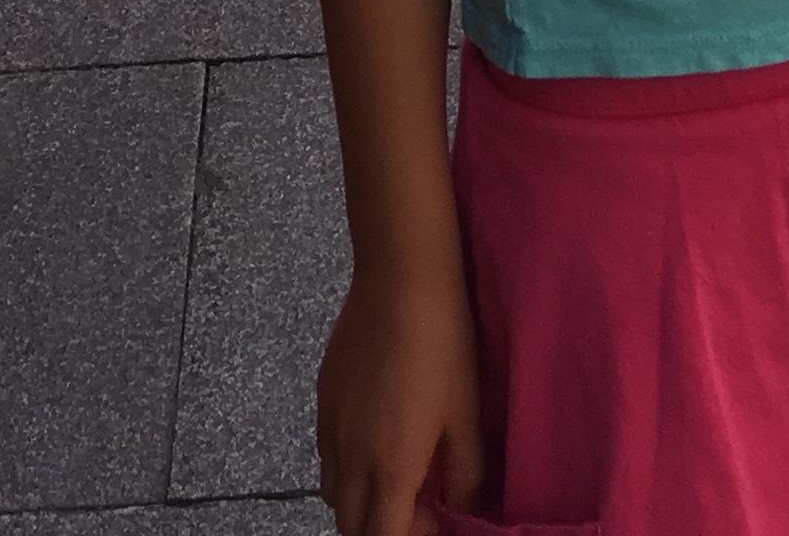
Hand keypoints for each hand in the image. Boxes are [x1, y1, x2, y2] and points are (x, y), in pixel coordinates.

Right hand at [318, 262, 484, 535]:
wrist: (400, 277)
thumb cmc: (443, 345)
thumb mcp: (467, 412)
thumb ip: (465, 471)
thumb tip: (459, 503)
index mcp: (389, 467)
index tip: (436, 518)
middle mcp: (349, 457)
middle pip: (350, 527)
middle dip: (381, 529)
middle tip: (418, 506)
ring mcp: (328, 427)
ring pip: (333, 495)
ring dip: (360, 503)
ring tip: (395, 476)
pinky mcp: (321, 398)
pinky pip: (325, 457)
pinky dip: (346, 469)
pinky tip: (374, 438)